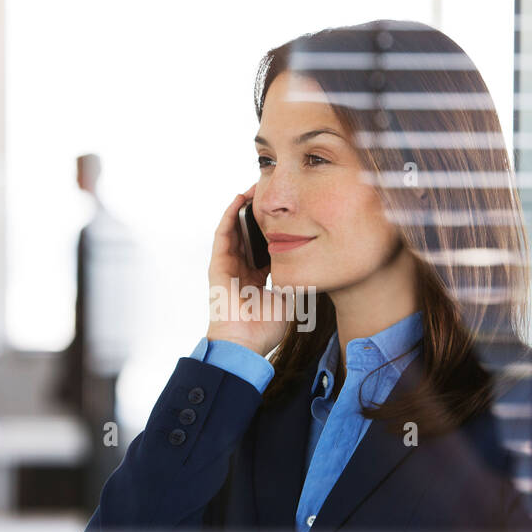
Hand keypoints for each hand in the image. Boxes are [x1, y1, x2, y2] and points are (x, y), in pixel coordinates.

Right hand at [205, 186, 289, 355]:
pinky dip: (230, 215)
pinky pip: (222, 234)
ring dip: (243, 207)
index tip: (289, 211)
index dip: (275, 227)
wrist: (244, 344)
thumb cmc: (265, 328)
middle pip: (249, 232)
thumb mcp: (289, 299)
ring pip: (235, 228)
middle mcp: (240, 269)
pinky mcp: (217, 265)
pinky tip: (240, 198)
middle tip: (272, 192)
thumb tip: (314, 266)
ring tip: (255, 187)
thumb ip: (297, 280)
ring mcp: (227, 266)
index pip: (265, 246)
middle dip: (259, 212)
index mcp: (256, 278)